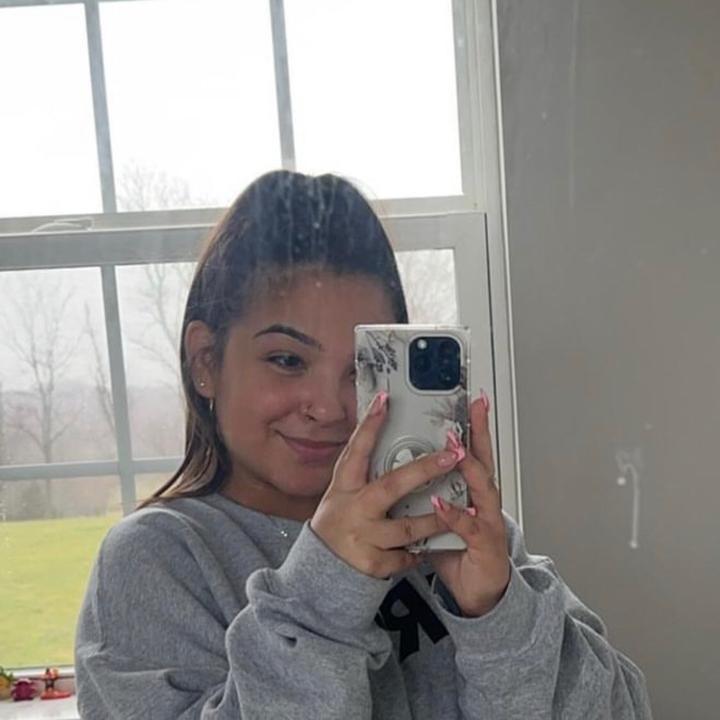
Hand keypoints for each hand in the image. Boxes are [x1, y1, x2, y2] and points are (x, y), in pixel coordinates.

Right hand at [311, 391, 459, 578]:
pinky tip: (431, 546)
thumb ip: (361, 472)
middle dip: (425, 470)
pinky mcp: (372, 563)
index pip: (356, 450)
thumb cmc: (339, 523)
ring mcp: (362, 537)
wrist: (324, 571)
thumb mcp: (343, 494)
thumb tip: (377, 430)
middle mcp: (352, 509)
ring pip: (408, 527)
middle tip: (453, 455)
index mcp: (344, 487)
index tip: (385, 401)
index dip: (370, 425)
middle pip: (392, 485)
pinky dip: (420, 551)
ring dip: (437, 519)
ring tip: (466, 511)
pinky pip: (406, 555)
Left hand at [429, 394, 510, 616]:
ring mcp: (488, 522)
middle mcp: (484, 501)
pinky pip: (468, 528)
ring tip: (455, 450)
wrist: (479, 594)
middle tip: (475, 408)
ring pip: (483, 489)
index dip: (475, 426)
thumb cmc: (459, 551)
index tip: (474, 400)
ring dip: (469, 468)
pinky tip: (441, 505)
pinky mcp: (485, 546)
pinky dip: (454, 515)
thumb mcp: (442, 515)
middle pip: (485, 461)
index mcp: (472, 491)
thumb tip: (404, 469)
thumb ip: (429, 492)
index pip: (474, 452)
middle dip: (481, 433)